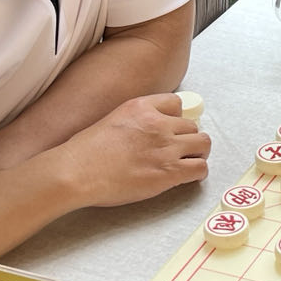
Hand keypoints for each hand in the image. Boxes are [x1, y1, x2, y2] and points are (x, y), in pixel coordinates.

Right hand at [54, 93, 209, 206]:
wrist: (77, 172)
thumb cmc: (84, 152)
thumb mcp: (110, 120)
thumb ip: (133, 123)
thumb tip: (141, 135)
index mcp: (141, 107)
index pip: (175, 103)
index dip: (176, 118)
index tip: (172, 129)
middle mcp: (158, 123)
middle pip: (192, 125)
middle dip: (188, 138)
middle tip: (181, 150)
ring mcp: (166, 147)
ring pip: (203, 144)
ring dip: (198, 153)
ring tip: (189, 162)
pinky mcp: (170, 172)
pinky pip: (200, 168)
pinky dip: (198, 173)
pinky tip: (189, 177)